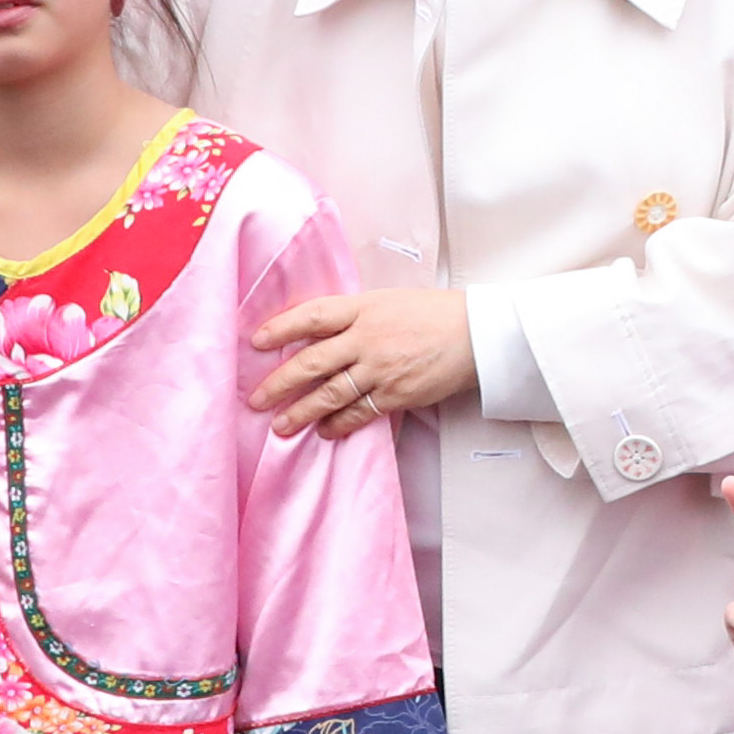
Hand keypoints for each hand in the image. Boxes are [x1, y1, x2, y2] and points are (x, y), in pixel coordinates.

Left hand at [250, 286, 472, 439]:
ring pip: (331, 393)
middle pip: (312, 361)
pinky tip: (325, 431)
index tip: (255, 341)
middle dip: (280, 383)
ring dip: (302, 412)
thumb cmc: (433, 313)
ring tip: (282, 426)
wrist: (477, 333)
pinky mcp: (397, 393)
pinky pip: (360, 413)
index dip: (280, 328)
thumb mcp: (388, 302)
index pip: (312, 316)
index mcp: (364, 308)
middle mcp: (368, 337)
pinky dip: (339, 424)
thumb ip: (354, 316)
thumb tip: (318, 335)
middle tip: (257, 399)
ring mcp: (381, 368)